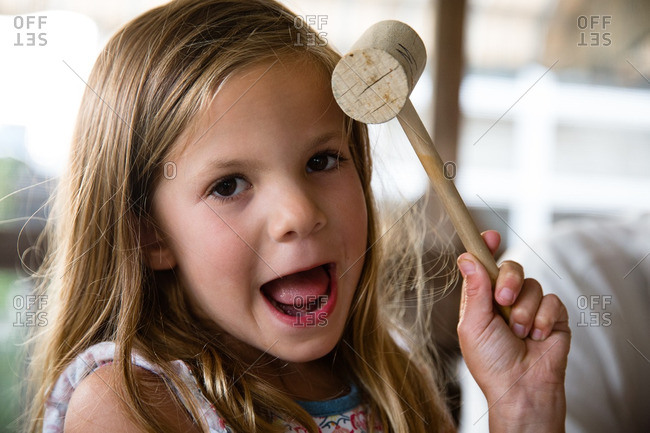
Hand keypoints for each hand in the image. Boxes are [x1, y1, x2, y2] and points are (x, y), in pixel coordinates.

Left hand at [457, 231, 570, 432]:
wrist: (522, 389)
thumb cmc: (491, 363)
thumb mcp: (473, 325)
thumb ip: (474, 290)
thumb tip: (466, 256)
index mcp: (481, 300)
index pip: (483, 266)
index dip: (485, 248)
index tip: (489, 235)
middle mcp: (505, 300)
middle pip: (510, 267)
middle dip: (508, 280)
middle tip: (504, 300)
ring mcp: (531, 307)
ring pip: (532, 284)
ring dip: (524, 311)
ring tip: (520, 335)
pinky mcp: (553, 317)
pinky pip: (552, 300)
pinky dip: (544, 319)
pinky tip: (538, 338)